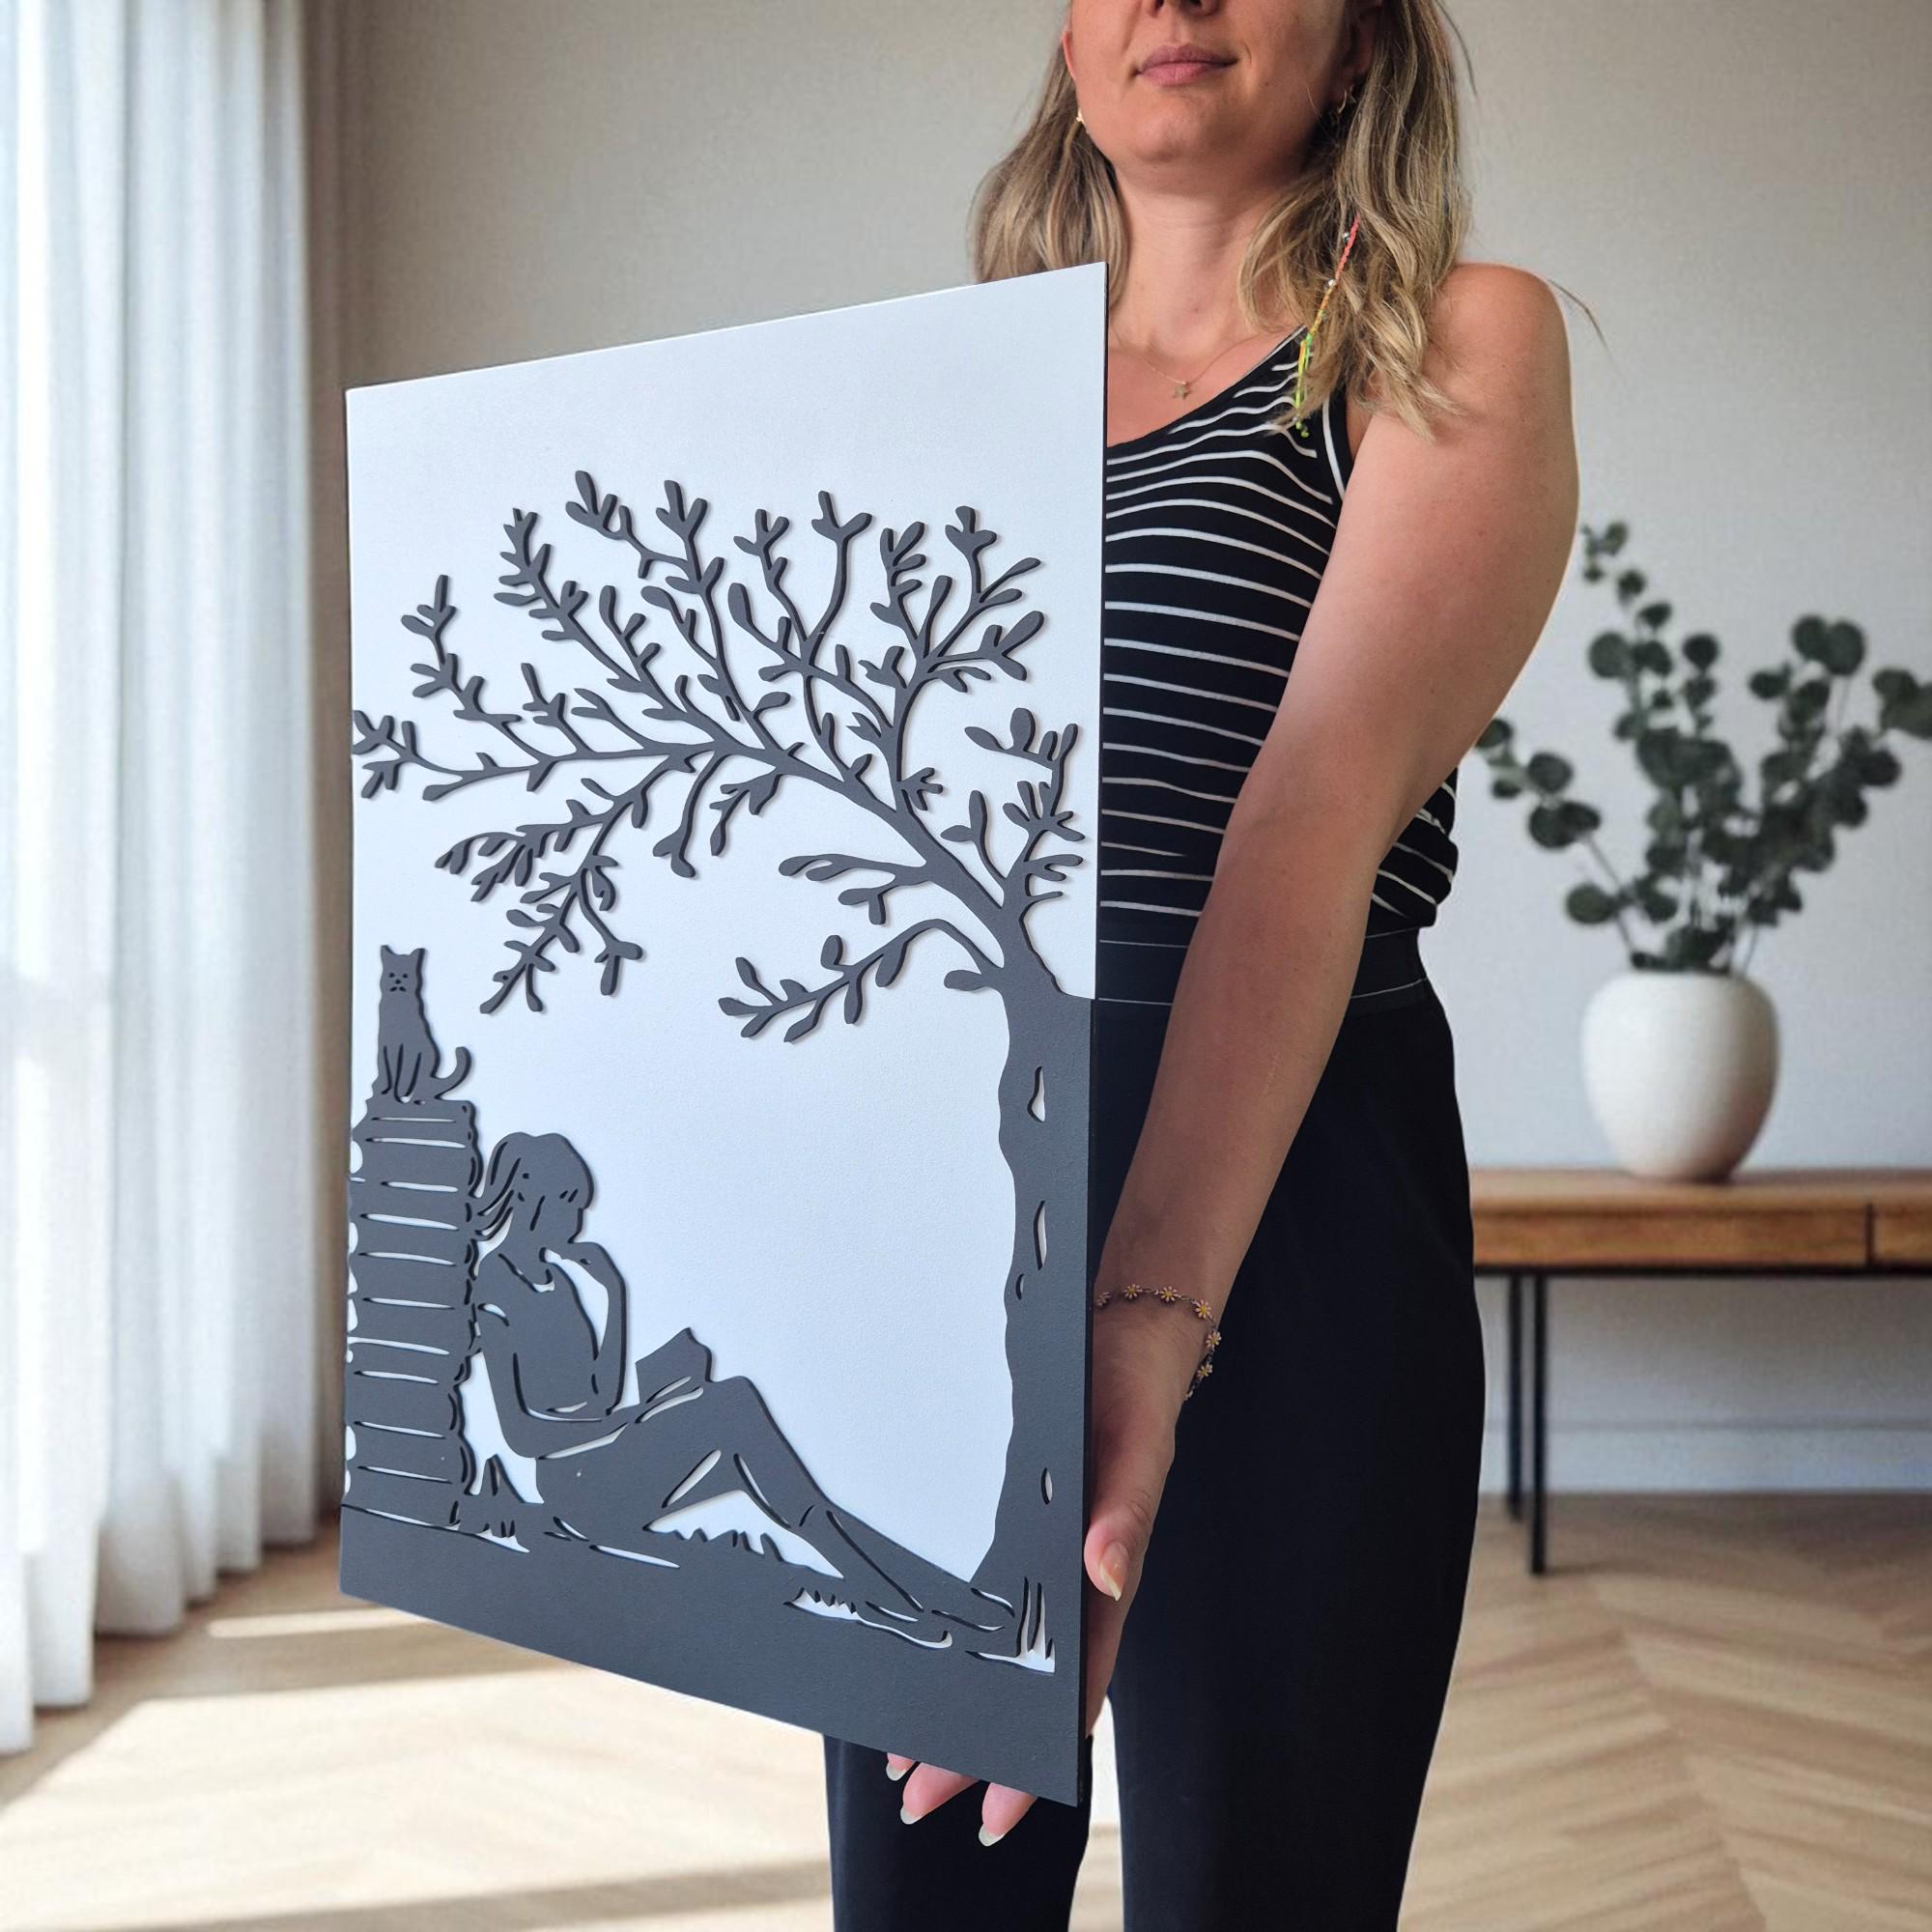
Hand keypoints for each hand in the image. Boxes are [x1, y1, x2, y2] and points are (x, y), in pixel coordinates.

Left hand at [887, 1293, 1201, 1844]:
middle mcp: (1067, 1573)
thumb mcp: (1136, 1441)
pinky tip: (911, 1656)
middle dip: (973, 1743)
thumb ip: (1126, 1508)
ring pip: (995, 1647)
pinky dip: (946, 1634)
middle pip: (1021, 1680)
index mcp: (1100, 1570)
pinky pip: (976, 1593)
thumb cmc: (1132, 1388)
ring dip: (955, 1699)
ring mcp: (1037, 1548)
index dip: (1037, 1749)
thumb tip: (1107, 1575)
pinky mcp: (1009, 1516)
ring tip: (900, 1755)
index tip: (997, 1803)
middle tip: (915, 1797)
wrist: (1115, 1325)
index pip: (1072, 1683)